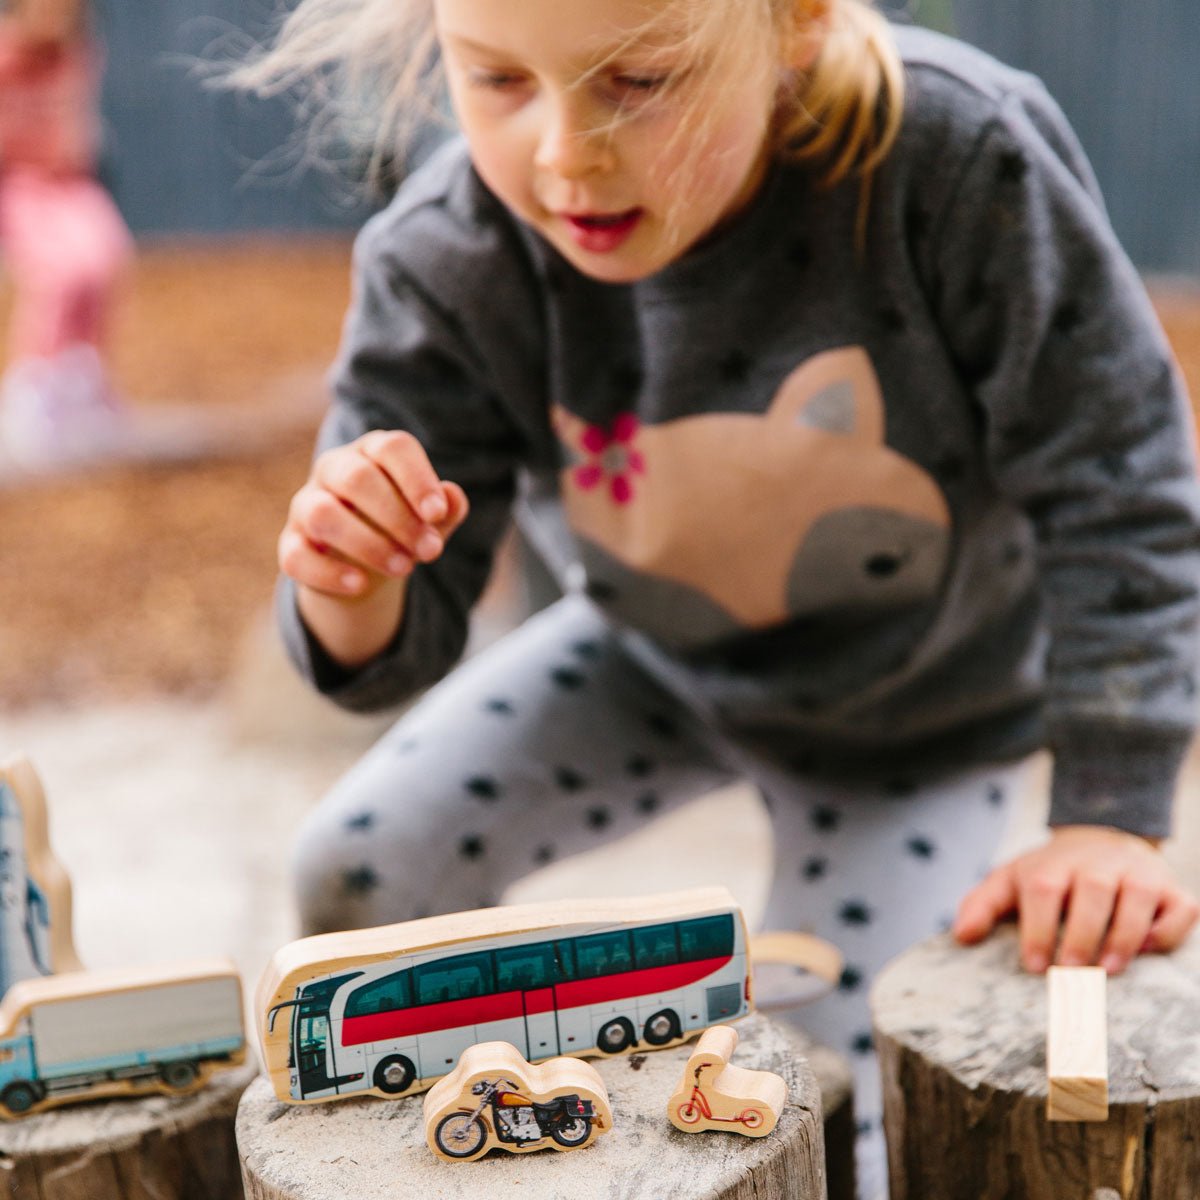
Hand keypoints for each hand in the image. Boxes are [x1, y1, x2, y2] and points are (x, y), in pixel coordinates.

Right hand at [279, 430, 468, 599]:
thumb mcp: (429, 521)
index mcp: (372, 452)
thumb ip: (446, 509)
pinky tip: (360, 584)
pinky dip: (329, 573)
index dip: (417, 479)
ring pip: (324, 514)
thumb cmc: (402, 528)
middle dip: (398, 517)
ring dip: (368, 544)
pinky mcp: (290, 545)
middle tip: (431, 551)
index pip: (392, 448)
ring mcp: (306, 506)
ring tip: (404, 568)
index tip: (437, 514)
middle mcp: (334, 470)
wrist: (365, 567)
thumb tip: (452, 498)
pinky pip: (297, 556)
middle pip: (357, 478)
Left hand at [953, 824, 1199, 974]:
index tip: (1035, 966)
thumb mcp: (1009, 882)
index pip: (1044, 889)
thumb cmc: (1049, 875)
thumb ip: (981, 906)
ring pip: (1138, 895)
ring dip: (1126, 934)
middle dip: (1083, 934)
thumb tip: (962, 937)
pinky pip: (1180, 907)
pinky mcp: (1171, 888)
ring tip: (1109, 969)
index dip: (1039, 928)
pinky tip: (1148, 950)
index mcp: (1054, 863)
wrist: (1100, 839)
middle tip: (1073, 972)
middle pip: (1092, 890)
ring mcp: (1137, 873)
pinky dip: (1169, 929)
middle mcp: (1097, 863)